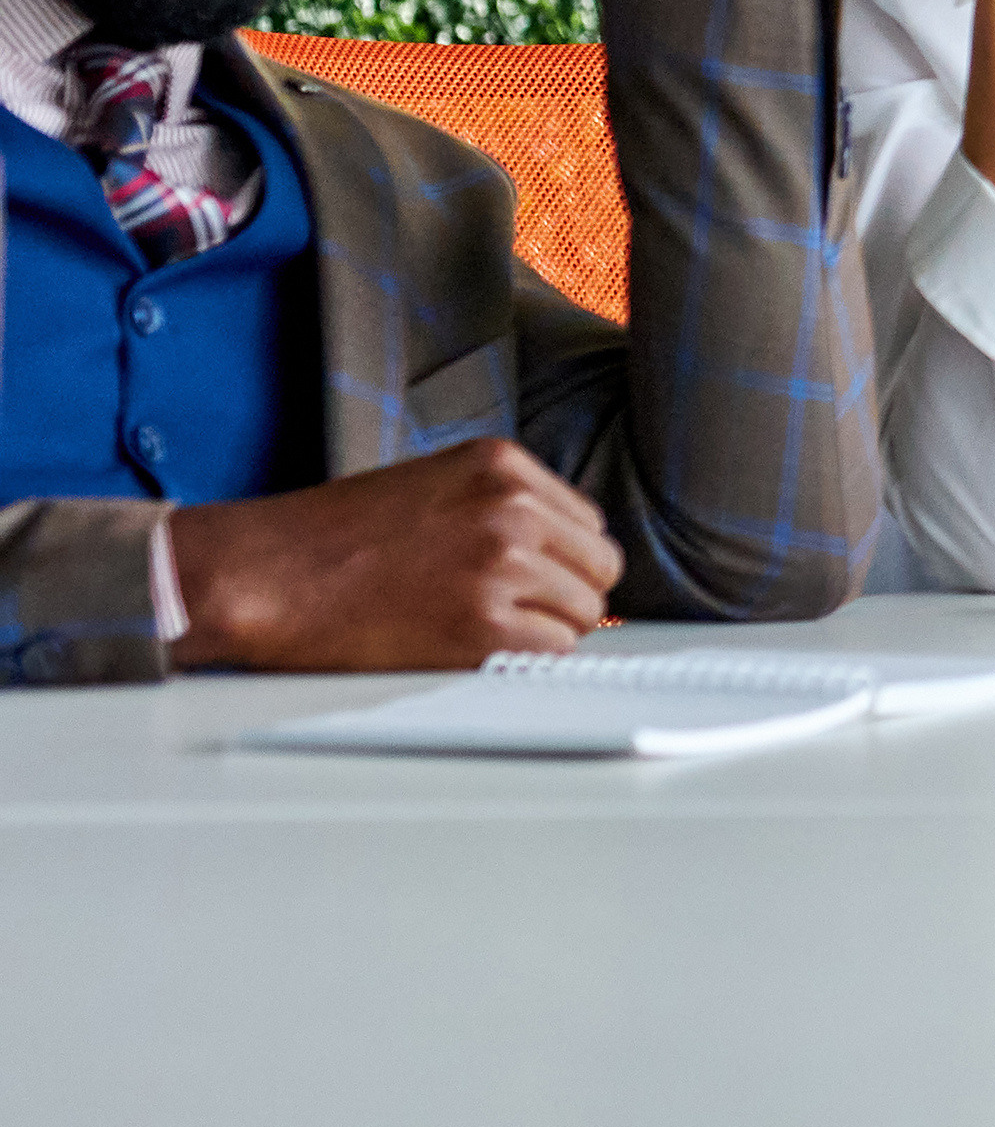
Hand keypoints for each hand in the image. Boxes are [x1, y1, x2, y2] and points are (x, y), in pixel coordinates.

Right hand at [166, 441, 618, 669]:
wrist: (264, 574)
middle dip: (567, 596)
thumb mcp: (432, 485)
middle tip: (521, 616)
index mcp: (502, 466)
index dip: (564, 560)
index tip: (538, 581)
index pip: (587, 523)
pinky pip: (551, 652)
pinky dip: (525, 660)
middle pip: (598, 568)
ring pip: (582, 614)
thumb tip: (561, 554)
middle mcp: (512, 509)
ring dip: (545, 630)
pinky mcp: (482, 626)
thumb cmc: (331, 538)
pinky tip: (478, 652)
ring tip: (486, 632)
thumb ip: (500, 506)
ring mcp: (501, 567)